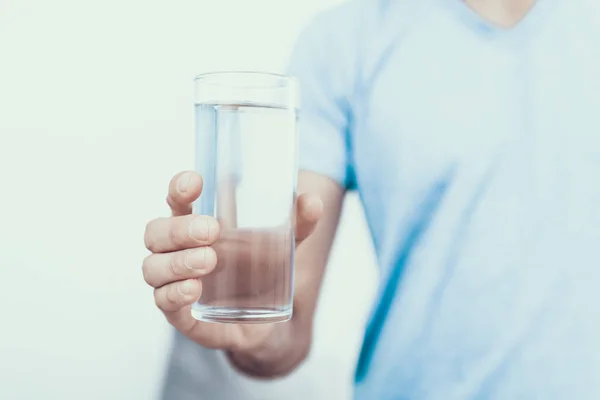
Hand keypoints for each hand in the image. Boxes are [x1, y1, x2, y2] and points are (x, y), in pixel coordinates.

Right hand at [142, 171, 322, 365]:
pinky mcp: (180, 314)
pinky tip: (194, 289)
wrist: (267, 322)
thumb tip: (312, 202)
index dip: (179, 188)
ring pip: (152, 267)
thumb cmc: (262, 272)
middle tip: (211, 229)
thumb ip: (297, 223)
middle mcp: (178, 252)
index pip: (176, 201)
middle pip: (156, 232)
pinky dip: (174, 294)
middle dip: (179, 228)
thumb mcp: (283, 245)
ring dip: (177, 261)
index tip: (195, 181)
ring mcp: (175, 282)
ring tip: (208, 260)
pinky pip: (162, 302)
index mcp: (196, 225)